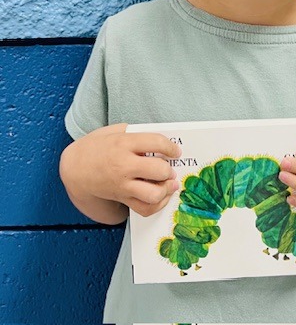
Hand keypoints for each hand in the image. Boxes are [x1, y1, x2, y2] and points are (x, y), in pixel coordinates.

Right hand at [60, 123, 181, 219]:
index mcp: (123, 143)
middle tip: (170, 168)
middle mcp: (124, 165)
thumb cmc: (97, 146)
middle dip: (169, 169)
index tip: (176, 151)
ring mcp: (122, 184)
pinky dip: (157, 205)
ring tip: (168, 184)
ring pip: (153, 194)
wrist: (75, 168)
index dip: (171, 147)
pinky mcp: (122, 198)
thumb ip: (136, 133)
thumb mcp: (114, 131)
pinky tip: (161, 196)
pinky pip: (145, 209)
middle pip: (158, 170)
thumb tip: (160, 142)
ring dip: (166, 189)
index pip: (156, 142)